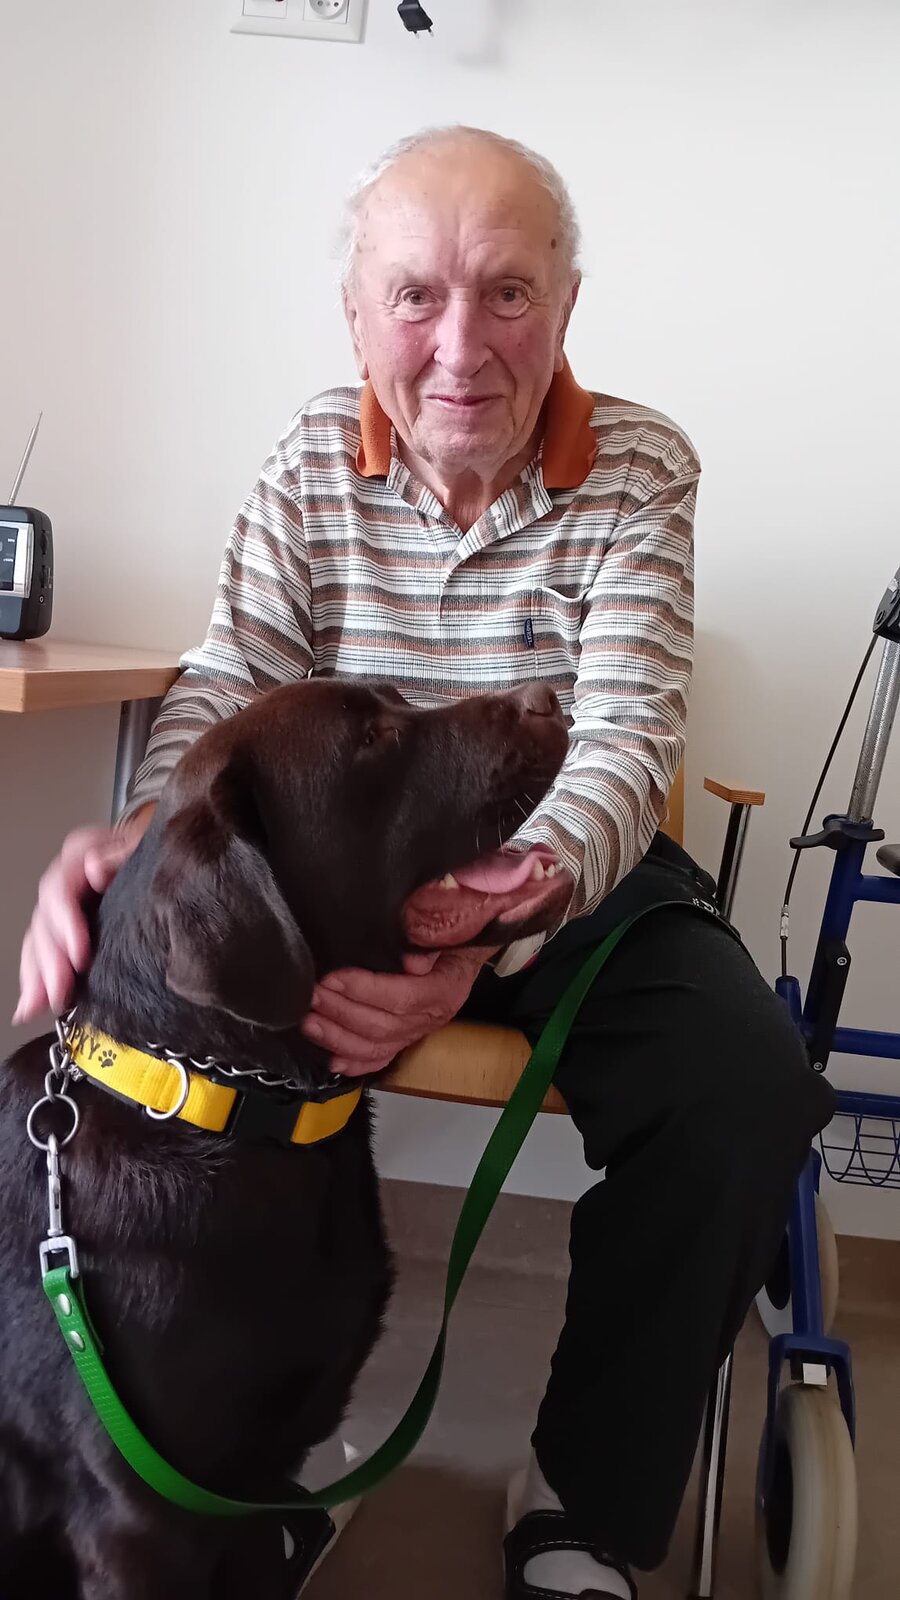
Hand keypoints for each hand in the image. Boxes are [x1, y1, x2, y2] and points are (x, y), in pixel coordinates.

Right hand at [13, 805, 154, 1023]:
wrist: (169, 867)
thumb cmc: (162, 855)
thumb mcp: (148, 848)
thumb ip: (122, 854)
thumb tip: (95, 867)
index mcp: (84, 855)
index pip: (61, 885)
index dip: (65, 920)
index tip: (80, 952)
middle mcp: (68, 881)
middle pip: (46, 919)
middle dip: (52, 958)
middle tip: (62, 987)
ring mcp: (65, 908)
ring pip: (40, 940)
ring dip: (39, 975)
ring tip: (40, 1004)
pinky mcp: (68, 933)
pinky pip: (42, 955)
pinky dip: (36, 982)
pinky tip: (30, 1007)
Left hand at [301, 947, 495, 1076]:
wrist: (465, 950)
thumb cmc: (453, 936)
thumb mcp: (449, 926)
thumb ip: (430, 937)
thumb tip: (409, 959)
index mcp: (444, 990)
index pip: (401, 999)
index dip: (363, 991)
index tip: (333, 978)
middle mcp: (432, 1017)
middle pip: (383, 1026)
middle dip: (341, 1012)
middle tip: (313, 996)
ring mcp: (419, 1031)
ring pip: (377, 1046)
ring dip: (339, 1037)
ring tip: (311, 1023)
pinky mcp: (407, 1038)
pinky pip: (381, 1057)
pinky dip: (356, 1062)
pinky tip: (333, 1060)